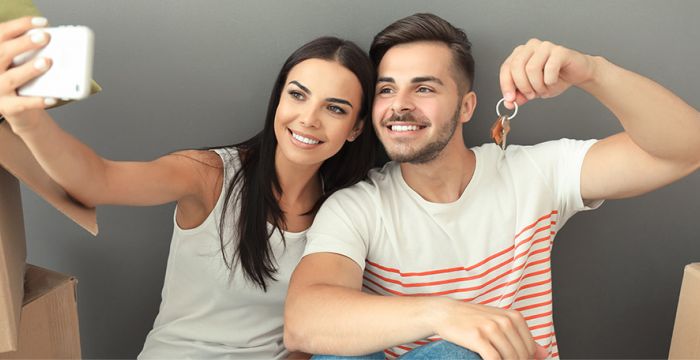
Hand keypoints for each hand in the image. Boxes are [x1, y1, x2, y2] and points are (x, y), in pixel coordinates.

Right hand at [0, 16, 54, 131]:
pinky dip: (38, 101)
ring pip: (12, 78)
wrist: (13, 107)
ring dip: (29, 69)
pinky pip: (23, 104)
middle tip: (44, 38)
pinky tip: (53, 97)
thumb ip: (27, 51)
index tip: (42, 23)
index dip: (20, 26)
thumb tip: (49, 40)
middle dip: (24, 44)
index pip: (1, 34)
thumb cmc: (18, 78)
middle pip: (3, 53)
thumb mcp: (16, 62)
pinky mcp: (7, 107)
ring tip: (46, 62)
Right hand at [433, 298, 547, 359]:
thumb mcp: (499, 322)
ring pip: (509, 358)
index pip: (529, 348)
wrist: (446, 312)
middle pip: (520, 355)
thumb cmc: (473, 319)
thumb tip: (544, 354)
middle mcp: (504, 321)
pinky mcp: (478, 337)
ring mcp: (491, 328)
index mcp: (514, 317)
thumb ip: (522, 337)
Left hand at [499, 38, 596, 108]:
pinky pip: (549, 68)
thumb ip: (520, 96)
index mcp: (520, 54)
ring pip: (531, 68)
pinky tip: (553, 82)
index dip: (506, 85)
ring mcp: (545, 46)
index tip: (509, 100)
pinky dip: (550, 81)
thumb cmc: (554, 78)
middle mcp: (530, 46)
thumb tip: (509, 103)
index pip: (506, 68)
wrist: (577, 74)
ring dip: (537, 85)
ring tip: (544, 90)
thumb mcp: (533, 90)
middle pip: (516, 67)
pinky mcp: (559, 51)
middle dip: (523, 86)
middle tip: (531, 95)